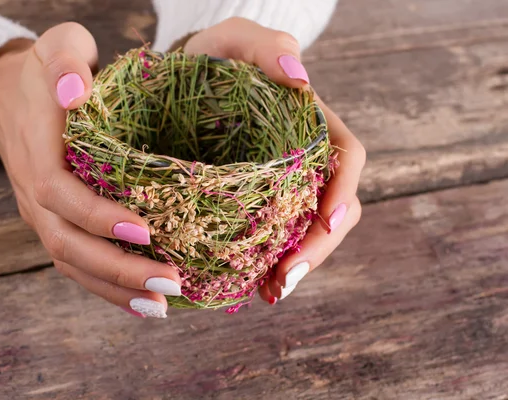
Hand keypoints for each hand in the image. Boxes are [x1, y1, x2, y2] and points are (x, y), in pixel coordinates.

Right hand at [0, 23, 180, 317]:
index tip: (146, 231)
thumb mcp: (56, 46)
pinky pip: (75, 264)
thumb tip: (75, 90)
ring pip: (71, 263)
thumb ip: (65, 60)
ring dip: (114, 288)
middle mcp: (33, 192)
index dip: (97, 216)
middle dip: (117, 268)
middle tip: (169, 281)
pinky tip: (140, 302)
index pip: (59, 193)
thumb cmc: (48, 71)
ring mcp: (42, 214)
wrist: (14, 96)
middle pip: (67, 243)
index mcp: (36, 150)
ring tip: (160, 304)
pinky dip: (105, 287)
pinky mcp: (55, 224)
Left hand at [185, 18, 365, 302]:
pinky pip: (275, 239)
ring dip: (299, 266)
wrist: (178, 84)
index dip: (344, 191)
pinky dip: (271, 266)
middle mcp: (304, 158)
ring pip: (308, 231)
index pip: (345, 157)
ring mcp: (283, 184)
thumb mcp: (233, 40)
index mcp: (310, 123)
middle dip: (318, 248)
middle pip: (334, 207)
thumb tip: (301, 79)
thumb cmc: (210, 59)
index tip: (324, 223)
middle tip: (287, 280)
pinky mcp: (257, 204)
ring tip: (272, 292)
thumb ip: (266, 45)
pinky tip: (256, 288)